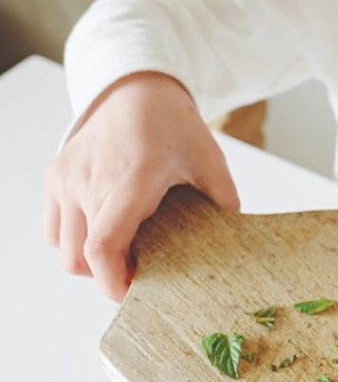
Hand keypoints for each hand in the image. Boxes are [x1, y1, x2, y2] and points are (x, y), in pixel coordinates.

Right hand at [43, 72, 239, 300]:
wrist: (135, 87)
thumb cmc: (175, 125)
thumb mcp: (211, 162)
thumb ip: (225, 204)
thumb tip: (238, 244)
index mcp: (130, 180)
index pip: (102, 249)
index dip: (115, 284)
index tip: (138, 295)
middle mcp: (89, 181)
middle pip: (82, 260)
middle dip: (111, 277)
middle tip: (145, 274)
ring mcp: (66, 179)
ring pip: (64, 249)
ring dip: (92, 262)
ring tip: (128, 252)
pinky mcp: (55, 177)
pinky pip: (54, 230)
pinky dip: (75, 242)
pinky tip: (108, 232)